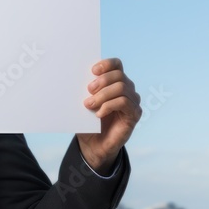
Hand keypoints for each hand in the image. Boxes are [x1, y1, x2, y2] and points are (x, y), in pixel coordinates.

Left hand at [77, 58, 140, 172]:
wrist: (92, 144)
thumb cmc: (87, 121)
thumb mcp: (83, 103)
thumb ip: (84, 91)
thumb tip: (75, 77)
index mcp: (115, 82)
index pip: (116, 64)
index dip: (106, 64)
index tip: (93, 70)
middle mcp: (127, 89)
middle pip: (119, 75)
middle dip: (102, 81)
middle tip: (88, 91)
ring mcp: (132, 101)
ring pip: (121, 88)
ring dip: (103, 95)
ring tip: (89, 105)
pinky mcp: (134, 114)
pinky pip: (124, 102)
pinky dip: (109, 106)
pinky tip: (99, 114)